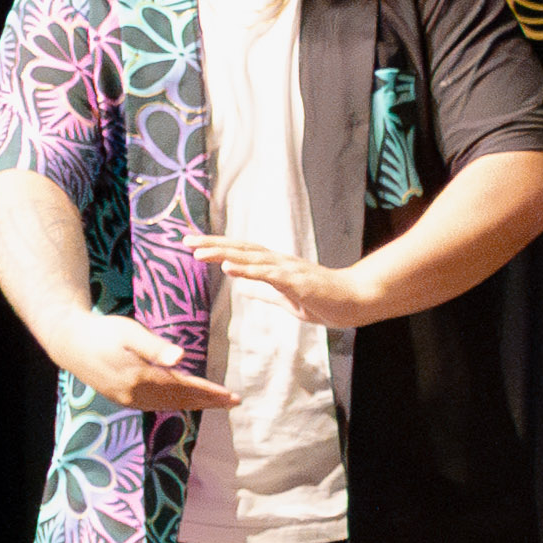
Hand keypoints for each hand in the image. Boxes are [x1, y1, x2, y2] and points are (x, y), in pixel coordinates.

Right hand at [55, 315, 220, 417]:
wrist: (69, 343)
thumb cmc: (103, 331)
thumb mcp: (129, 333)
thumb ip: (155, 347)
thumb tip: (181, 358)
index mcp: (140, 378)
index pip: (183, 388)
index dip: (209, 392)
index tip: (231, 396)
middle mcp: (134, 395)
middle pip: (179, 400)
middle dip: (208, 401)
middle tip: (234, 402)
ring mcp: (126, 400)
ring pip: (168, 405)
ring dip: (193, 404)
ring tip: (216, 403)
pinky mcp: (121, 398)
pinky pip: (155, 405)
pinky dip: (174, 404)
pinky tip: (185, 401)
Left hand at [191, 235, 382, 328]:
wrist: (357, 301)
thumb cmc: (327, 300)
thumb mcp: (287, 300)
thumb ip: (264, 294)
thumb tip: (242, 290)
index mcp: (276, 268)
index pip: (242, 253)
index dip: (217, 248)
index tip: (193, 245)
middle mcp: (279, 263)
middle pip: (241, 249)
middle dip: (212, 244)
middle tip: (186, 240)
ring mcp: (288, 270)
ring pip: (251, 258)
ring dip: (223, 254)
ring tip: (199, 252)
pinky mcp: (297, 281)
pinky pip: (268, 274)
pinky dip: (248, 269)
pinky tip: (230, 267)